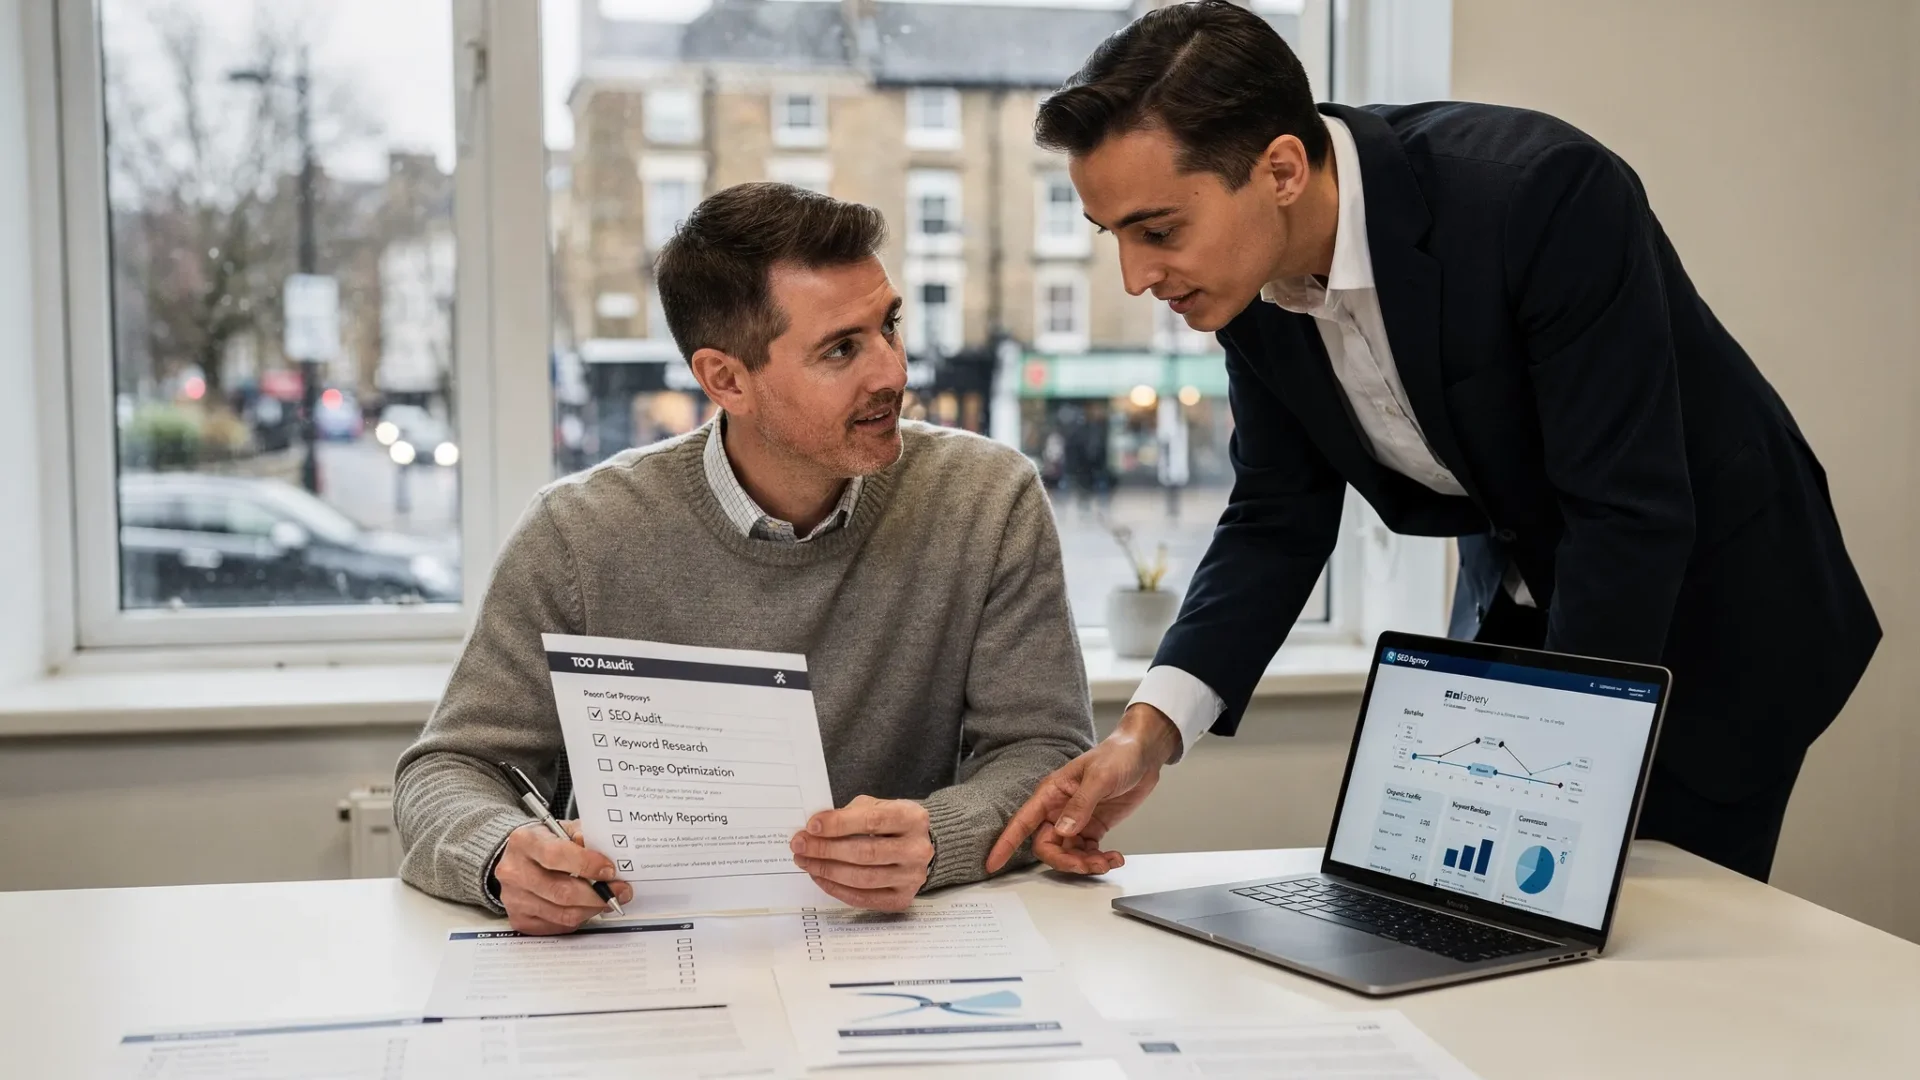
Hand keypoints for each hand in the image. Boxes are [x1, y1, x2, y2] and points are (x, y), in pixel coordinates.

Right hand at [494, 820, 633, 934]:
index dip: (588, 865)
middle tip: (620, 891)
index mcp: (525, 842)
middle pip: (562, 892)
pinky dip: (577, 919)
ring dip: (592, 909)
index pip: (557, 856)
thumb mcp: (561, 829)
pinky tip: (585, 908)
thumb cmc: (543, 843)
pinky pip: (556, 926)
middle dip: (598, 894)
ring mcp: (514, 899)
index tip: (610, 870)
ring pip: (562, 914)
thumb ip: (584, 836)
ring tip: (606, 900)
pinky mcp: (519, 919)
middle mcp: (515, 871)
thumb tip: (605, 855)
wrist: (513, 858)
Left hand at [791, 795, 933, 911]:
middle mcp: (917, 850)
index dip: (839, 824)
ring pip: (862, 879)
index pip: (872, 821)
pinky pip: (863, 898)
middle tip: (800, 846)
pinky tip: (820, 877)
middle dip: (826, 849)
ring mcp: (911, 878)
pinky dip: (837, 889)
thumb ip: (850, 814)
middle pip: (865, 853)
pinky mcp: (902, 898)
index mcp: (912, 818)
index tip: (812, 826)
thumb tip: (815, 830)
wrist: (916, 847)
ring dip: (827, 870)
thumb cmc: (890, 824)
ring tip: (805, 861)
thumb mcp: (876, 807)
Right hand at [986, 703, 1181, 874]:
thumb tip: (1063, 830)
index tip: (993, 864)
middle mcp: (1059, 809)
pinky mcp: (1093, 827)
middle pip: (1047, 846)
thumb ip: (1081, 804)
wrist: (1143, 754)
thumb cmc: (1117, 755)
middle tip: (1088, 864)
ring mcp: (1076, 820)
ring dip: (1085, 864)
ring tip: (1108, 861)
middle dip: (1065, 861)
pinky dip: (1098, 860)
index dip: (1006, 844)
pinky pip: (1087, 852)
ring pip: (1068, 853)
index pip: (1022, 822)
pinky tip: (1114, 858)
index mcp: (1051, 793)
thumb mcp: (1099, 777)